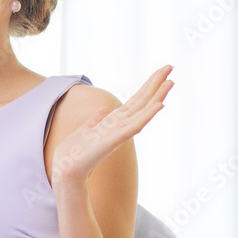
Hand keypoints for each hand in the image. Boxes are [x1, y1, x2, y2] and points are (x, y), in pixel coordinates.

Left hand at [51, 65, 173, 187]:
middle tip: (170, 66)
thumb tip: (105, 109)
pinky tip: (159, 106)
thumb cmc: (75, 154)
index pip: (135, 101)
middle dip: (156, 84)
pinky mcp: (113, 141)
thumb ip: (96, 120)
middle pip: (142, 101)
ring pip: (142, 111)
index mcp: (113, 122)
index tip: (160, 71)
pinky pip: (134, 127)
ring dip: (157, 97)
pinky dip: (147, 116)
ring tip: (171, 82)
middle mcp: (120, 126)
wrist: (66, 171)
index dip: (147, 86)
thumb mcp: (85, 131)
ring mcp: (118, 133)